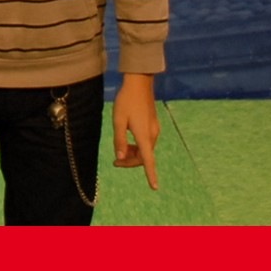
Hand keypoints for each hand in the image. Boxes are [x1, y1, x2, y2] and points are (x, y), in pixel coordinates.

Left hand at [111, 74, 158, 190]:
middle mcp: (152, 135)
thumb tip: (120, 158)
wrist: (139, 83)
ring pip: (145, 149)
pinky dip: (137, 146)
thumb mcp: (118, 121)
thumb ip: (119, 140)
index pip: (148, 160)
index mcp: (144, 135)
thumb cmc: (126, 101)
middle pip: (144, 157)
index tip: (154, 187)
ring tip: (119, 150)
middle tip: (115, 162)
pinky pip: (146, 142)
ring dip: (133, 154)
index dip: (151, 175)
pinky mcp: (153, 125)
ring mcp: (154, 129)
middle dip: (130, 162)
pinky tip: (127, 141)